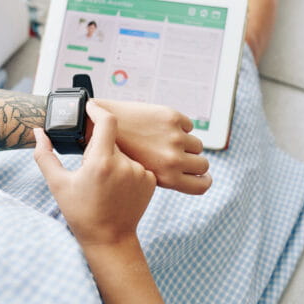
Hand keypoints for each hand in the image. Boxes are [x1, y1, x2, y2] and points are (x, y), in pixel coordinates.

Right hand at [33, 101, 156, 246]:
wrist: (110, 239)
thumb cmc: (81, 213)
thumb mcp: (58, 184)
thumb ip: (44, 155)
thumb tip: (37, 132)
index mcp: (101, 162)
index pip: (106, 121)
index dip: (97, 110)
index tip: (90, 106)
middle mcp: (125, 164)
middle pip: (111, 139)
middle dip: (99, 146)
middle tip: (89, 164)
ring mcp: (141, 172)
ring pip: (124, 152)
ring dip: (113, 158)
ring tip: (103, 181)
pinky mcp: (151, 180)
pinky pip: (136, 164)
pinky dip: (126, 169)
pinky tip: (117, 187)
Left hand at [92, 99, 210, 194]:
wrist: (99, 125)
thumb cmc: (117, 153)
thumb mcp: (141, 175)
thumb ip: (164, 176)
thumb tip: (188, 174)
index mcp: (167, 177)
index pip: (202, 185)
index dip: (204, 180)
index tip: (202, 176)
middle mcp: (174, 159)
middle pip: (203, 164)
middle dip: (195, 161)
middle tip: (183, 156)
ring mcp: (175, 137)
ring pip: (197, 144)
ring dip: (186, 143)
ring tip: (167, 141)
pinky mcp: (172, 118)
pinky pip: (188, 125)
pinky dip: (179, 126)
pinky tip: (160, 127)